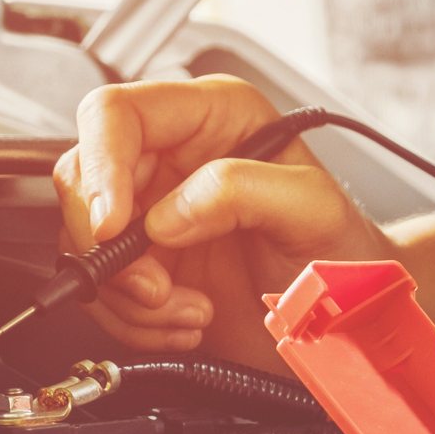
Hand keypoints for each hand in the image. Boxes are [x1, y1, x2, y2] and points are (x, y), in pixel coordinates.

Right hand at [53, 75, 395, 371]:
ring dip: (130, 295)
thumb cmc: (344, 251)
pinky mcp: (147, 265)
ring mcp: (154, 213)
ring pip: (85, 242)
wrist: (350, 317)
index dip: (101, 167)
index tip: (114, 225)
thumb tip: (169, 212)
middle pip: (83, 180)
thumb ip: (244, 191)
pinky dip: (135, 320)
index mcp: (212, 117)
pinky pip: (103, 291)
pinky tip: (187, 320)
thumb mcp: (312, 209)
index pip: (115, 113)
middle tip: (158, 287)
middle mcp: (173, 158)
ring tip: (191, 310)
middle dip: (112, 247)